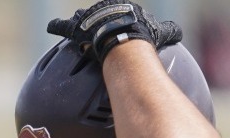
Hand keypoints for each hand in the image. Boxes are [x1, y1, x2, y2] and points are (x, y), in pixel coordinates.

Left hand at [47, 1, 182, 63]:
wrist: (125, 40)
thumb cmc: (143, 35)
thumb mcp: (161, 32)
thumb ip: (170, 30)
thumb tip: (180, 32)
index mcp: (122, 5)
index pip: (118, 9)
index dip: (117, 16)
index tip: (117, 21)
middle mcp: (103, 7)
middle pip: (99, 12)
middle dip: (98, 18)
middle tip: (95, 25)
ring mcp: (89, 16)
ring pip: (81, 17)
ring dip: (79, 21)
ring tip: (76, 26)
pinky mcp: (77, 28)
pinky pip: (63, 26)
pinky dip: (57, 26)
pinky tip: (50, 26)